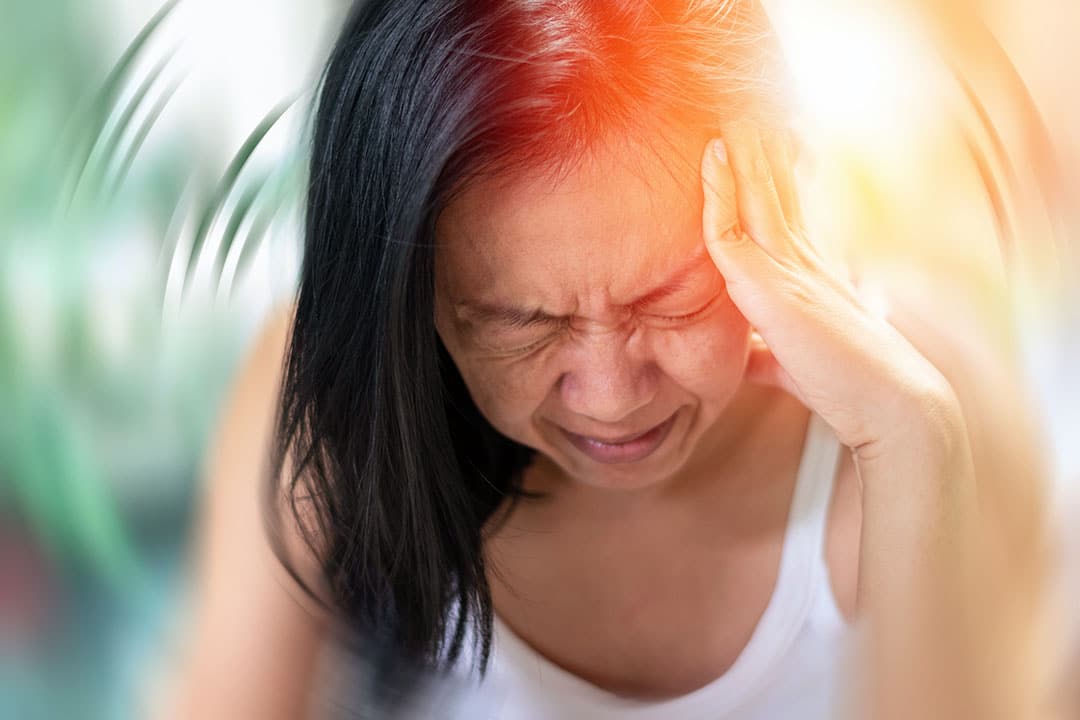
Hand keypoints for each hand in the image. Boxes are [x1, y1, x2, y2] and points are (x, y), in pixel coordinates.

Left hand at [700, 121, 963, 460]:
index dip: (765, 178)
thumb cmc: (845, 386)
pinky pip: (731, 233)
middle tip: (739, 111)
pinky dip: (718, 196)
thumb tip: (746, 358)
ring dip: (739, 156)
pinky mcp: (774, 287)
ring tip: (723, 116)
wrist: (887, 404)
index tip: (749, 148)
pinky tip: (710, 165)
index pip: (782, 213)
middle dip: (754, 153)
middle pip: (772, 193)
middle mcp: (801, 261)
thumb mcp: (792, 364)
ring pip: (755, 198)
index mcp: (807, 275)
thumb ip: (764, 353)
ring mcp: (790, 269)